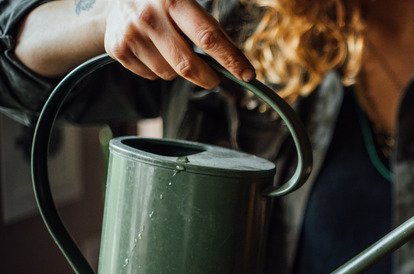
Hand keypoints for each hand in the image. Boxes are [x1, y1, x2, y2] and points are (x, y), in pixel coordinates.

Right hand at [103, 0, 254, 87]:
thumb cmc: (163, 2)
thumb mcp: (187, 2)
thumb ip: (210, 27)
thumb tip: (235, 60)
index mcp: (173, 0)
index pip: (209, 37)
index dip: (231, 59)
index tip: (247, 74)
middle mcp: (149, 16)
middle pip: (188, 65)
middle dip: (208, 78)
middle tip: (216, 78)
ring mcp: (131, 34)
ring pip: (170, 73)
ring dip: (180, 70)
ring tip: (174, 50)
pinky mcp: (118, 49)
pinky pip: (151, 76)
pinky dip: (160, 70)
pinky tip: (155, 51)